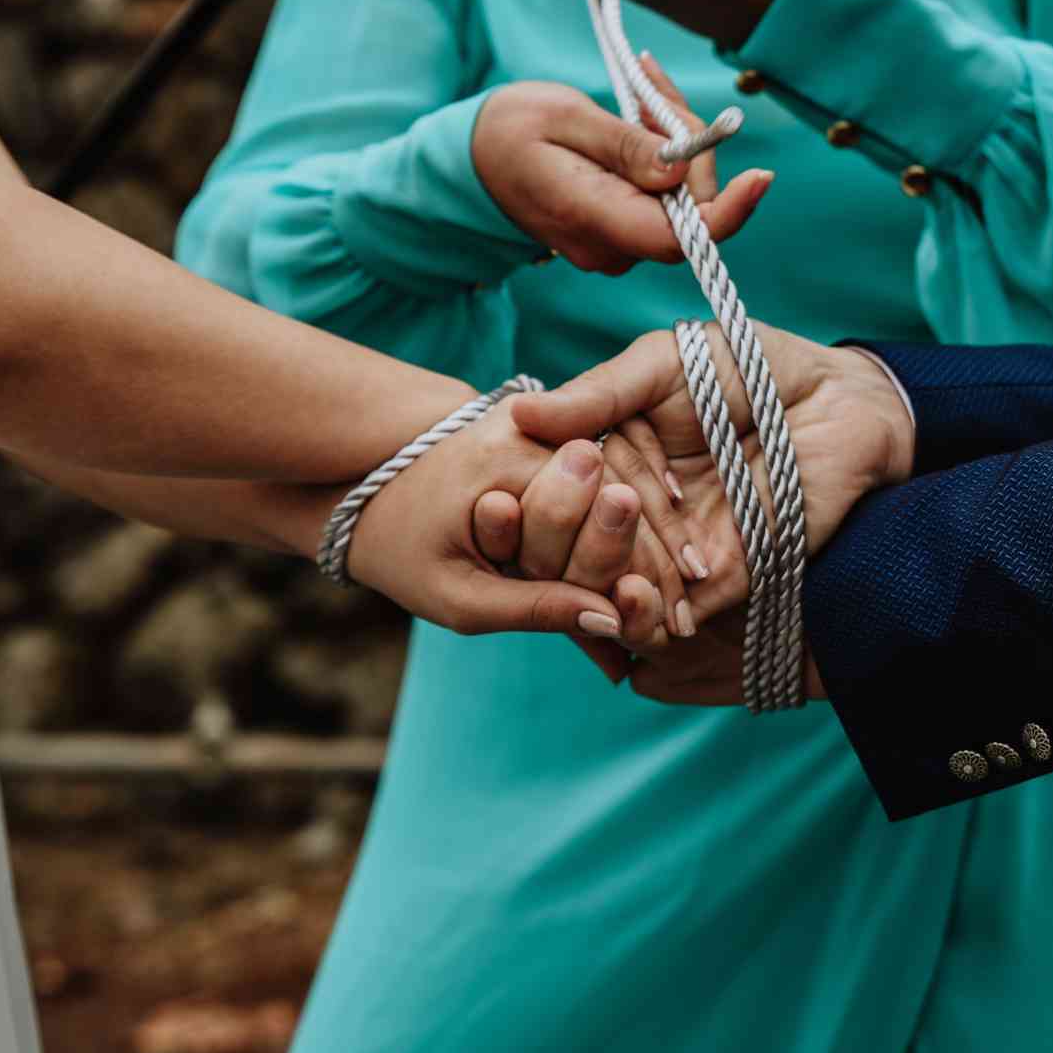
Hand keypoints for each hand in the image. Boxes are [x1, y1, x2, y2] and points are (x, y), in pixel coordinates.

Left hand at [347, 394, 685, 641]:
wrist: (362, 487)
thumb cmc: (402, 549)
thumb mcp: (459, 595)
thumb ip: (535, 608)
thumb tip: (612, 624)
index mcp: (512, 461)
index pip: (606, 514)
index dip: (644, 572)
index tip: (675, 624)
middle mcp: (538, 431)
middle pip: (624, 496)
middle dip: (659, 557)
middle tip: (690, 613)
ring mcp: (545, 429)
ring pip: (621, 486)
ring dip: (650, 542)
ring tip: (683, 597)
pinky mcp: (548, 438)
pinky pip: (603, 480)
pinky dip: (626, 527)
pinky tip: (650, 572)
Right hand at [473, 80, 772, 274]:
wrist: (469, 158)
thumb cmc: (508, 129)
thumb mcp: (563, 118)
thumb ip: (624, 146)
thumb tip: (679, 174)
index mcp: (593, 218)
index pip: (680, 238)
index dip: (730, 212)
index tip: (761, 175)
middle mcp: (612, 245)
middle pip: (692, 208)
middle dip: (692, 146)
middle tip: (652, 86)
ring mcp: (617, 243)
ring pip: (683, 199)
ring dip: (678, 143)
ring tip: (638, 92)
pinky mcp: (622, 230)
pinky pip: (665, 197)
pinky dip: (664, 155)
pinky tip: (639, 114)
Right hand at [512, 321, 915, 700]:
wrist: (839, 400)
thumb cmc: (752, 365)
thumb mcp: (663, 365)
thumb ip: (599, 393)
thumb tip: (520, 413)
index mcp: (609, 455)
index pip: (553, 494)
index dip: (526, 505)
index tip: (496, 507)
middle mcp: (632, 510)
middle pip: (573, 549)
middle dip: (559, 550)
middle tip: (557, 537)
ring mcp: (673, 549)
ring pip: (614, 589)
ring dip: (598, 591)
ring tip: (594, 579)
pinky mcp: (719, 580)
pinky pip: (671, 614)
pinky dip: (649, 620)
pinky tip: (638, 609)